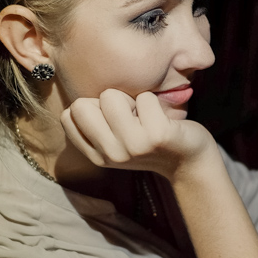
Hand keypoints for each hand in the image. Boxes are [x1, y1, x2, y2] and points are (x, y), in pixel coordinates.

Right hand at [60, 89, 216, 180]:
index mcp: (97, 156)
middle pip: (82, 104)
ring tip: (147, 117)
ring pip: (111, 96)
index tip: (114, 119)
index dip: (92, 108)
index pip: (68, 116)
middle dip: (107, 101)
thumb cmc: (150, 141)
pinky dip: (155, 101)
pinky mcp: (157, 135)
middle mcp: (111, 154)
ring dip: (132, 99)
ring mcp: (133, 146)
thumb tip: (75, 99)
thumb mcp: (117, 140)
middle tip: (131, 116)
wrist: (189, 161)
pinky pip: (145, 97)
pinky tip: (163, 119)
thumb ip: (95, 125)